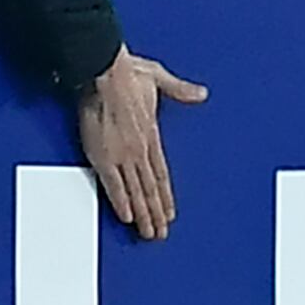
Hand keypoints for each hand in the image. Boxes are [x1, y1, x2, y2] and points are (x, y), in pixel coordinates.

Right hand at [75, 45, 207, 241]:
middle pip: (151, 189)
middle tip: (161, 233)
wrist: (104, 71)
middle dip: (156, 213)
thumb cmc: (126, 71)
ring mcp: (122, 155)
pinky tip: (127, 217)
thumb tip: (200, 93)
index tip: (170, 212)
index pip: (161, 173)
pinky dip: (121, 202)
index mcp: (151, 134)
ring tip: (148, 233)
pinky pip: (113, 185)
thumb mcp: (158, 77)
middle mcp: (140, 149)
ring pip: (136, 192)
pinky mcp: (103, 155)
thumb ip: (180, 89)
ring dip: (143, 214)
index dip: (166, 195)